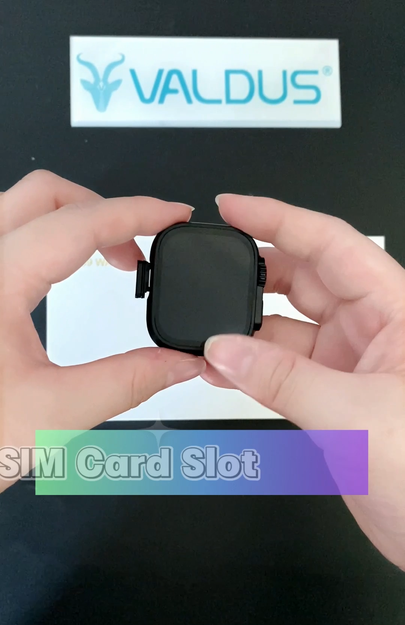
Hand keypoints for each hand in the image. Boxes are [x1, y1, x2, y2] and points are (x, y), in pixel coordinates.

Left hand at [0, 171, 204, 489]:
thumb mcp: (53, 416)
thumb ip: (128, 383)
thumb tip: (178, 363)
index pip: (78, 223)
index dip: (137, 213)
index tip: (173, 215)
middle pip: (44, 194)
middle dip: (104, 209)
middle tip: (142, 245)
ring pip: (19, 208)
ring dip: (73, 220)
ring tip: (111, 256)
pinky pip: (6, 236)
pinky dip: (46, 238)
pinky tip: (63, 271)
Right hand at [204, 194, 404, 569]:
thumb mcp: (354, 415)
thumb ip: (282, 380)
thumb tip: (225, 349)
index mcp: (397, 312)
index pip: (332, 245)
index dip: (281, 219)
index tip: (235, 209)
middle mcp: (374, 332)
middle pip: (306, 280)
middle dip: (256, 274)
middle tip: (210, 271)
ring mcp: (352, 366)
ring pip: (288, 330)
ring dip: (246, 331)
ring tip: (206, 332)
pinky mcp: (334, 400)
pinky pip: (283, 372)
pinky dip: (250, 370)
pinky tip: (221, 368)